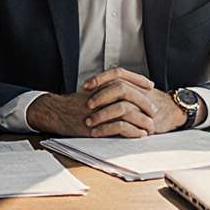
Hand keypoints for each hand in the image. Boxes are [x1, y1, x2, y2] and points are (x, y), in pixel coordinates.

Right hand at [27, 68, 158, 137]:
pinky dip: (133, 131)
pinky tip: (140, 134)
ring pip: (126, 110)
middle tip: (154, 110)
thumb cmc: (74, 103)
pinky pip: (119, 127)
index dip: (138, 79)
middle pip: (127, 92)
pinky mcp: (95, 125)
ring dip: (142, 119)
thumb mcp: (91, 90)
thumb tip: (127, 88)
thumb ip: (106, 87)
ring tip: (150, 126)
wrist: (56, 113)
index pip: (122, 75)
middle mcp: (98, 94)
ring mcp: (96, 109)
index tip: (151, 86)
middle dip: (144, 101)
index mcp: (98, 84)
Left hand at [83, 70, 207, 134]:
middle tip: (87, 104)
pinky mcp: (144, 124)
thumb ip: (123, 87)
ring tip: (89, 122)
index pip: (118, 73)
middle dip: (101, 96)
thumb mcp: (139, 89)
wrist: (176, 110)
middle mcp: (141, 93)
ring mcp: (143, 109)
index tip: (86, 86)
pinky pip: (124, 126)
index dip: (101, 78)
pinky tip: (98, 132)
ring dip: (102, 115)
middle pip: (119, 88)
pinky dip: (108, 129)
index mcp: (137, 83)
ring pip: (122, 107)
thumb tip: (99, 86)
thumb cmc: (154, 101)